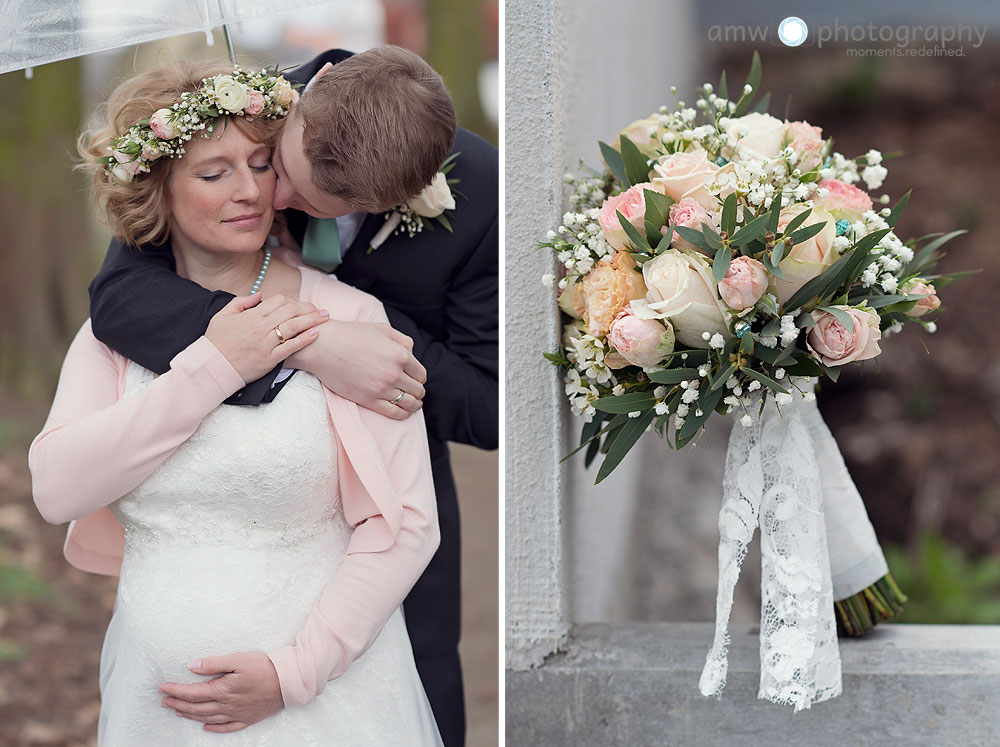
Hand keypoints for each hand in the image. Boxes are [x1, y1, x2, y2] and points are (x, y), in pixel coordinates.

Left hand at [159, 652, 282, 732]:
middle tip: (164, 701)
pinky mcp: (248, 718)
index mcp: (222, 690)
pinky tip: (206, 726)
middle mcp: (226, 705)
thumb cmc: (264, 667)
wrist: (289, 681)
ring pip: (207, 718)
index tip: (162, 688)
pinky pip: (226, 727)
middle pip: (196, 708)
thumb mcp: (238, 659)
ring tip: (178, 711)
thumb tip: (192, 666)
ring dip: (190, 715)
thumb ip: (214, 663)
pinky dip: (214, 728)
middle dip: (178, 704)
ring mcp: (237, 714)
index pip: (192, 693)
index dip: (175, 691)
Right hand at [206, 293, 328, 382]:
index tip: (299, 304)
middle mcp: (260, 327)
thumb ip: (241, 302)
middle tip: (320, 309)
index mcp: (251, 315)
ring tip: (325, 317)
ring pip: (293, 327)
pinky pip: (290, 347)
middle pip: (290, 311)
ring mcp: (266, 344)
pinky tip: (316, 333)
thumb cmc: (216, 341)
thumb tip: (260, 295)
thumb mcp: (222, 315)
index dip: (291, 300)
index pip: (278, 301)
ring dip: (312, 320)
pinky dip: (304, 339)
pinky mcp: (269, 359)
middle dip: (308, 308)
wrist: (212, 367)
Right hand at [287, 319, 426, 419]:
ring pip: (409, 403)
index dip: (419, 377)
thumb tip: (412, 355)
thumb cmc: (352, 335)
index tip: (416, 378)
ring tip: (414, 403)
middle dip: (418, 390)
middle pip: (417, 389)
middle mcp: (394, 373)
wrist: (323, 346)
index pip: (421, 374)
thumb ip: (402, 340)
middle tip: (415, 391)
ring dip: (414, 404)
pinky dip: (404, 414)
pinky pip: (395, 413)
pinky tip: (405, 411)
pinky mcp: (369, 400)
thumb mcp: (382, 329)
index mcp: (400, 355)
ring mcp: (382, 388)